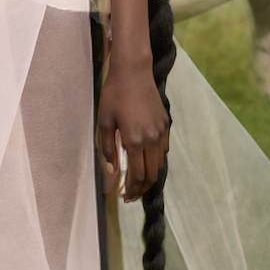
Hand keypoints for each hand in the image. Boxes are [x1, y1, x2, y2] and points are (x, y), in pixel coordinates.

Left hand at [96, 61, 168, 200]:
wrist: (133, 71)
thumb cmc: (114, 95)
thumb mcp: (104, 122)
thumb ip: (108, 149)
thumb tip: (112, 172)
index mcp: (134, 140)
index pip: (137, 176)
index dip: (132, 190)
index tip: (125, 198)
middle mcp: (151, 139)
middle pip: (151, 174)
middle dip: (142, 189)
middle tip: (131, 195)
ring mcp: (161, 131)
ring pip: (159, 163)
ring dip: (150, 176)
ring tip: (138, 182)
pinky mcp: (165, 123)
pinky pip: (163, 149)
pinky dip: (155, 160)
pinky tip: (145, 161)